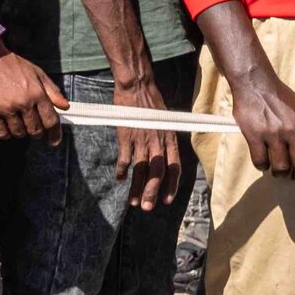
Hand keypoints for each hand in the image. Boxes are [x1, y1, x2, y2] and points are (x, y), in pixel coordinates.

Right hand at [0, 41, 67, 140]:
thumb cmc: (12, 65)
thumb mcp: (37, 73)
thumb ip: (52, 91)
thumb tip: (65, 106)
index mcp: (37, 93)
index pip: (51, 121)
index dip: (54, 134)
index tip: (53, 140)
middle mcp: (23, 102)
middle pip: (35, 130)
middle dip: (35, 131)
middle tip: (32, 127)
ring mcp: (7, 108)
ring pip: (18, 133)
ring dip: (20, 131)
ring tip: (17, 122)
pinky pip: (1, 133)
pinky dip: (5, 134)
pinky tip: (5, 126)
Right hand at [109, 70, 183, 211]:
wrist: (136, 87)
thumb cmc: (151, 102)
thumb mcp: (164, 121)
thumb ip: (164, 139)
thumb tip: (163, 155)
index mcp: (170, 139)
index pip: (174, 167)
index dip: (171, 186)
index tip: (166, 200)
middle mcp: (158, 141)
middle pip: (158, 172)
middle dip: (153, 192)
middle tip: (148, 208)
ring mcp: (142, 139)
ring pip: (141, 169)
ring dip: (137, 187)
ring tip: (134, 202)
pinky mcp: (127, 136)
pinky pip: (125, 158)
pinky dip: (122, 170)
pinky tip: (119, 179)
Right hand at [226, 66, 294, 176]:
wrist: (256, 83)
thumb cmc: (279, 98)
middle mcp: (293, 130)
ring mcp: (273, 134)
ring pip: (282, 168)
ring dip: (280, 173)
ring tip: (278, 169)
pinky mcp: (254, 136)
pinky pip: (260, 162)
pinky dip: (262, 166)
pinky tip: (263, 160)